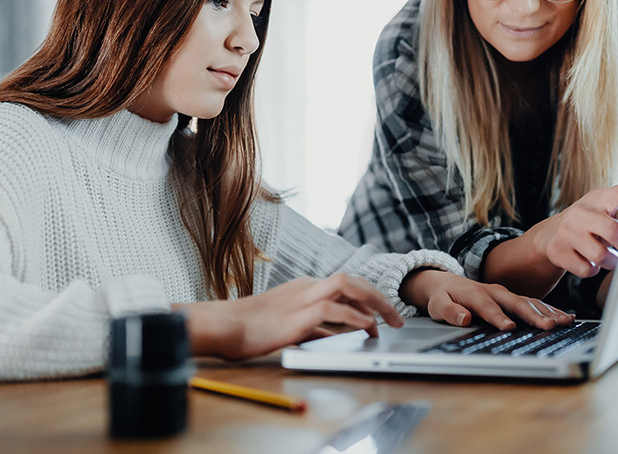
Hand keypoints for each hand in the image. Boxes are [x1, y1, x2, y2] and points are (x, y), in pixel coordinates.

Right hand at [172, 273, 403, 359]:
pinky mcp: (297, 316)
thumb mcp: (287, 326)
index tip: (383, 312)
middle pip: (352, 280)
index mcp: (302, 287)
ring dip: (373, 302)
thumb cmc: (248, 329)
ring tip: (388, 322)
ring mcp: (301, 298)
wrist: (222, 327)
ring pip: (347, 286)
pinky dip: (354, 318)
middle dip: (378, 296)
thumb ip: (313, 328)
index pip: (344, 285)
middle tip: (395, 317)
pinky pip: (333, 311)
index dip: (368, 296)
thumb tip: (334, 337)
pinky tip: (365, 328)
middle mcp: (305, 287)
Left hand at [399, 269, 574, 330]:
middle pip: (516, 303)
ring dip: (548, 312)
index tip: (509, 327)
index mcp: (476, 294)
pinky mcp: (514, 298)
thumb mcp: (437, 304)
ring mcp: (506, 294)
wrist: (446, 283)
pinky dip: (551, 311)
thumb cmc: (442, 297)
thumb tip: (464, 318)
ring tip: (564, 322)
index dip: (498, 317)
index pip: (488, 308)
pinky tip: (567, 317)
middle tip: (548, 326)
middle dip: (533, 315)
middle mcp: (495, 292)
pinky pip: (535, 304)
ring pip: (530, 303)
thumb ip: (449, 311)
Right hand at [533, 182, 617, 277]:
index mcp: (598, 199)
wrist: (549, 235)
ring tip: (607, 256)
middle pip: (614, 232)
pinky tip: (587, 260)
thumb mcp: (601, 211)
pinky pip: (587, 269)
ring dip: (610, 261)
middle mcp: (580, 212)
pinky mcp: (557, 251)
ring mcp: (566, 231)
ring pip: (601, 256)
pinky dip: (592, 269)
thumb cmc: (585, 223)